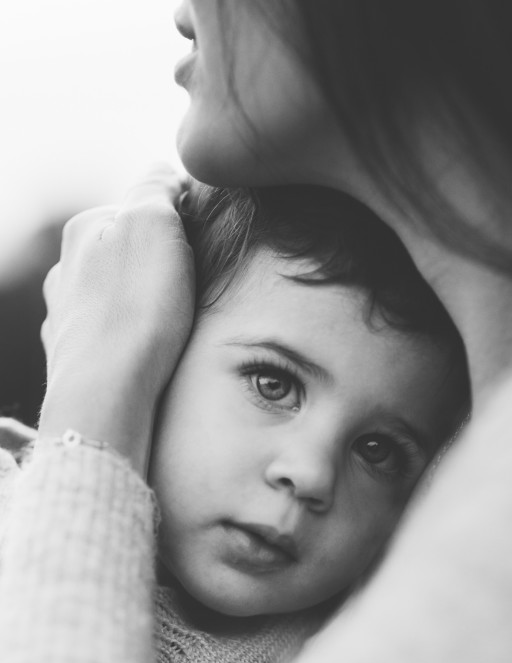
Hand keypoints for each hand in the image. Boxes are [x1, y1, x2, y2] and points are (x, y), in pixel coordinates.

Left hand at [40, 165, 195, 474]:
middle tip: (187, 292)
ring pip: (113, 295)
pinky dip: (125, 337)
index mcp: (85, 229)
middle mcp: (65, 268)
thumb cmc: (136, 311)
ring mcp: (63, 315)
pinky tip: (142, 352)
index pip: (144, 206)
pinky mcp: (72, 358)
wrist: (106, 394)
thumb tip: (165, 174)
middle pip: (126, 252)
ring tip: (166, 326)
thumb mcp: (154, 225)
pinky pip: (107, 335)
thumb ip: (157, 188)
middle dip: (157, 266)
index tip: (203, 249)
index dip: (181, 223)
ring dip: (138, 303)